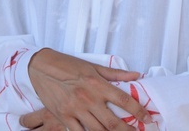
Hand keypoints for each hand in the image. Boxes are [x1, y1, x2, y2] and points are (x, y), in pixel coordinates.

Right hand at [25, 49, 149, 130]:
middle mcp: (88, 98)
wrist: (41, 67)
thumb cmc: (68, 65)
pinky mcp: (63, 116)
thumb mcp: (93, 66)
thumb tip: (137, 76)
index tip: (147, 118)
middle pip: (113, 123)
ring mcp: (75, 109)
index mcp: (97, 84)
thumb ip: (115, 74)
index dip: (138, 111)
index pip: (123, 99)